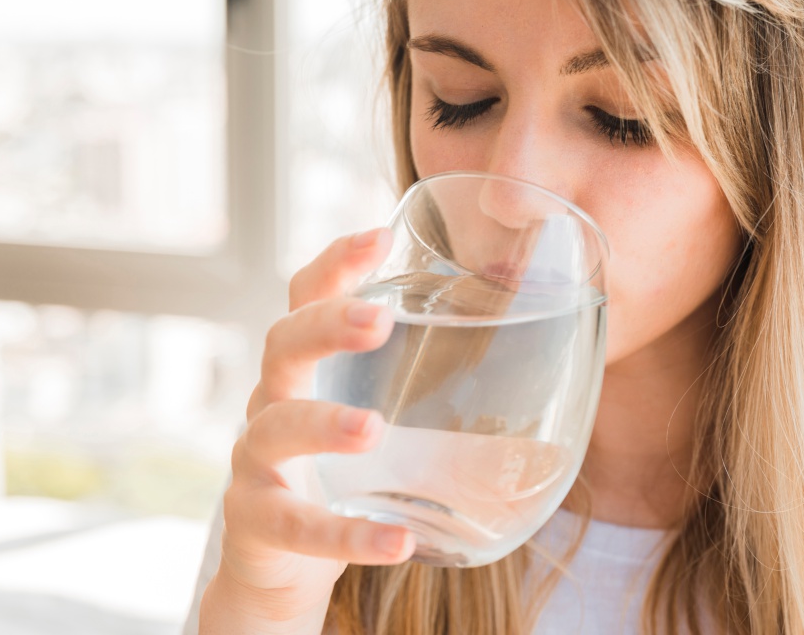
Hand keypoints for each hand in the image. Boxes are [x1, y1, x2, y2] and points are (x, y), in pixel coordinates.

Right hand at [200, 228, 416, 632]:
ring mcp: (255, 462)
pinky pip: (295, 526)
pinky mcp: (254, 524)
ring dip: (323, 424)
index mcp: (306, 369)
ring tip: (372, 430)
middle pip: (282, 344)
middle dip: (327, 324)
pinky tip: (396, 542)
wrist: (282, 567)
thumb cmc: (344, 478)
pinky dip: (346, 535)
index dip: (334, 264)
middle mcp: (271, 402)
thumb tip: (550, 358)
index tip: (378, 235)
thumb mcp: (381, 423)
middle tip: (380, 320)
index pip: (306, 298)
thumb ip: (438, 393)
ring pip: (274, 428)